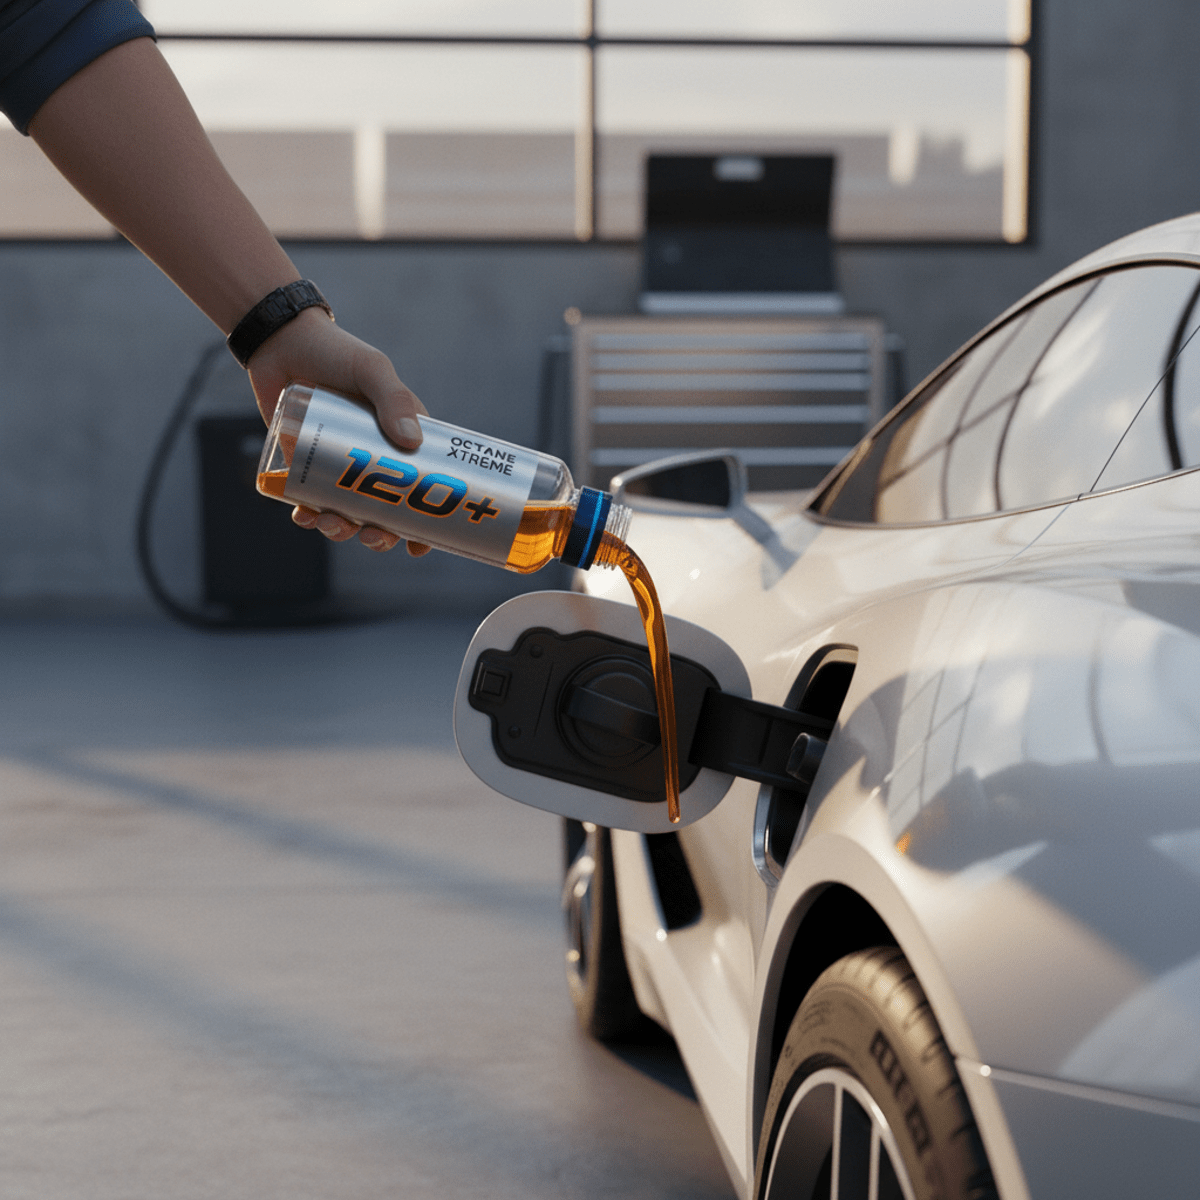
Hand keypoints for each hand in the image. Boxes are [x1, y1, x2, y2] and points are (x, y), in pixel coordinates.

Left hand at [247, 308, 431, 554]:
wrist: (281, 342)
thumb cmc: (336, 351)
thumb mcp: (372, 371)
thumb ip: (394, 399)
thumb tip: (412, 442)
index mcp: (402, 441)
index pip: (423, 489)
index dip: (424, 525)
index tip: (420, 547)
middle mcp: (374, 459)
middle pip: (384, 513)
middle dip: (379, 534)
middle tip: (371, 534)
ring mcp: (339, 464)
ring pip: (347, 512)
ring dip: (342, 530)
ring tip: (330, 524)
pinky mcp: (305, 464)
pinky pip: (310, 501)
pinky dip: (308, 515)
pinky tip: (304, 516)